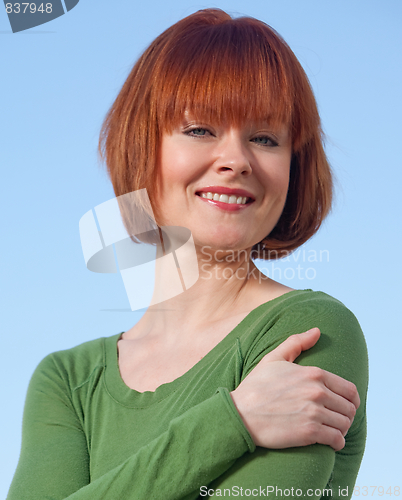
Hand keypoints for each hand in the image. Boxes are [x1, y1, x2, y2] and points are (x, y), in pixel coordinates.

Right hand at [230, 328, 359, 451]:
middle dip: (346, 415)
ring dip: (342, 429)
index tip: (345, 406)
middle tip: (337, 420)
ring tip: (333, 430)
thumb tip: (317, 331)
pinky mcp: (309, 432)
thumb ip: (296, 342)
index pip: (349, 389)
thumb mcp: (274, 358)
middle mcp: (317, 391)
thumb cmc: (255, 386)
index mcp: (313, 373)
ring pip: (345, 424)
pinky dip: (337, 442)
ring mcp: (314, 412)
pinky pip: (337, 439)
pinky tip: (331, 442)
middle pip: (349, 408)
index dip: (351, 400)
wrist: (240, 413)